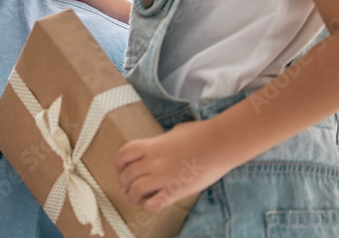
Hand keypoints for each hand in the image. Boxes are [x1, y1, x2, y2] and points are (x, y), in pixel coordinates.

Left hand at [115, 120, 231, 211]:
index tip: (118, 168)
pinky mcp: (177, 190)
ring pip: (137, 189)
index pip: (124, 154)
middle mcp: (154, 161)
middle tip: (123, 187)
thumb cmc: (201, 134)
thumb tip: (159, 145)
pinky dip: (150, 205)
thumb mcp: (174, 132)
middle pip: (127, 174)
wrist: (220, 143)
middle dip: (122, 182)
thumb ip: (161, 141)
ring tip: (133, 198)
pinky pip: (157, 202)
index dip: (118, 163)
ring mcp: (164, 176)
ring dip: (132, 195)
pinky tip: (150, 205)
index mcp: (152, 145)